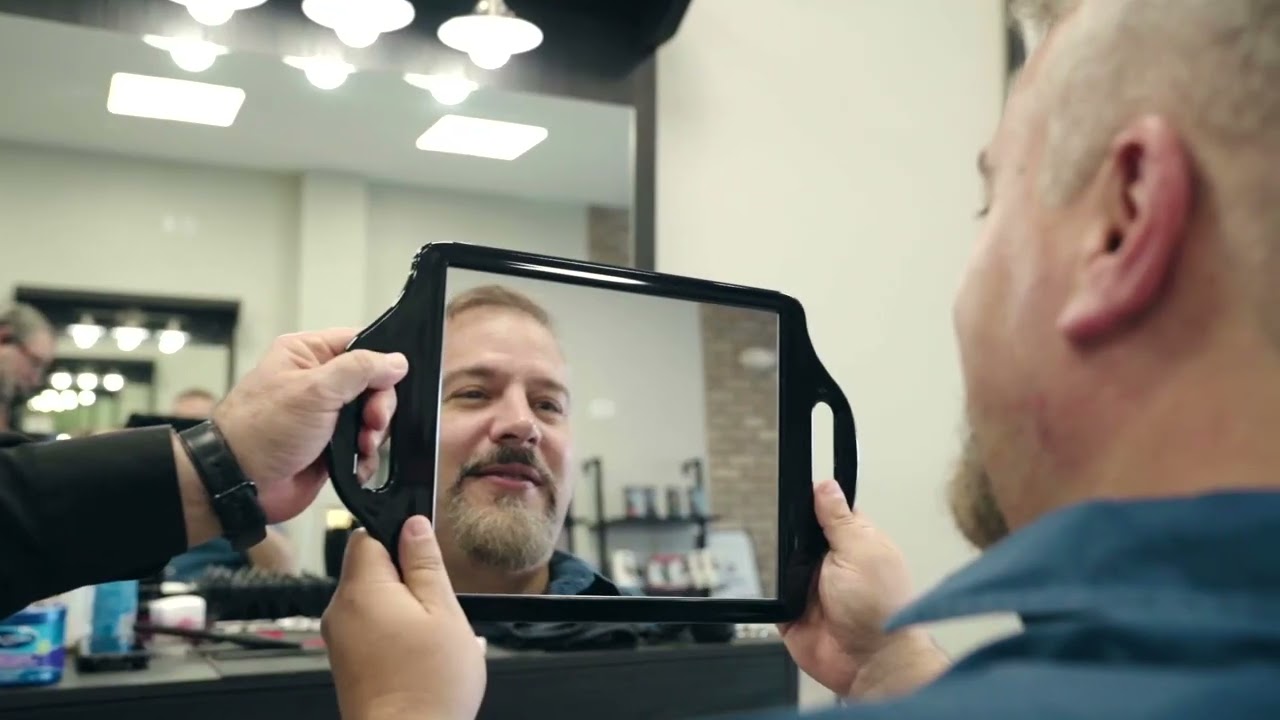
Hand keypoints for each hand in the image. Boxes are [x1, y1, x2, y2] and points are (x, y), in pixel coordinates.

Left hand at [211, 328, 406, 522]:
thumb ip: (360, 369)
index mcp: (307, 354)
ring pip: (372, 416)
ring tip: (362, 445)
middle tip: (372, 422)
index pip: (359, 344)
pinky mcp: (331, 446)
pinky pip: (364, 446)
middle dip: (379, 406)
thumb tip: (396, 361)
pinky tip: (359, 462)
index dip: (380, 363)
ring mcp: (325, 415)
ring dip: (375, 433)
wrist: (243, 484)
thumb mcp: (315, 390)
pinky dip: (367, 456)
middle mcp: (317, 382)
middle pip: (372, 383)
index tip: (389, 383)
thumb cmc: (262, 431)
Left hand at [323, 516, 485, 719]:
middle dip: (407, 577)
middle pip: (370, 568)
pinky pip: (370, 626)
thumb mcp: (443, 612)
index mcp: (361, 590)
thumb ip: (426, 564)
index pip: (367, 535)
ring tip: (430, 634)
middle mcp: (340, 611)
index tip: (425, 555)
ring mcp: (340, 638)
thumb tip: (414, 526)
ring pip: (374, 598)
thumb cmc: (428, 687)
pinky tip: (418, 653)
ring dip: (404, 606)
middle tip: (436, 604)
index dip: (399, 536)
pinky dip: (395, 631)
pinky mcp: (346, 662)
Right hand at [779, 480, 946, 698]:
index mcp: (855, 542)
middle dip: (790, 535)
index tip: (796, 488)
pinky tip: (777, 589)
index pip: (828, 510)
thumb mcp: (860, 551)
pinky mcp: (791, 610)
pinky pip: (770, 593)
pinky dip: (769, 591)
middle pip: (798, 534)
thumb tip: (826, 485)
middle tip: (792, 538)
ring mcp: (811, 587)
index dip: (813, 501)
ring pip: (781, 561)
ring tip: (790, 571)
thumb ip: (839, 519)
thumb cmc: (881, 609)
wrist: (869, 662)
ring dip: (781, 564)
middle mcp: (832, 562)